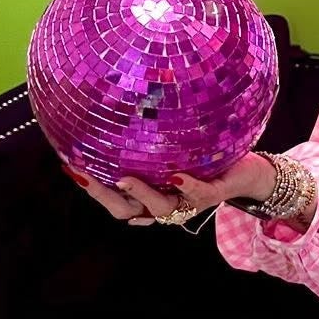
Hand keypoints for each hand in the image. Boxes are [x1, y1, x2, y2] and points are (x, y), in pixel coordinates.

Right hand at [66, 151, 274, 225]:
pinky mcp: (213, 196)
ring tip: (125, 178)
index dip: (91, 186)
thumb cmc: (206, 158)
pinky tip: (177, 175)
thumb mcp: (173, 149)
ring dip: (140, 194)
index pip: (113, 198)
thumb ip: (151, 139)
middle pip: (126, 210)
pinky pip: (199, 194)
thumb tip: (122, 107)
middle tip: (85, 174)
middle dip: (103, 195)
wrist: (249, 173)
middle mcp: (165, 206)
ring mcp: (188, 203)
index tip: (70, 165)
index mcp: (151, 196)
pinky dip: (187, 187)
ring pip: (159, 208)